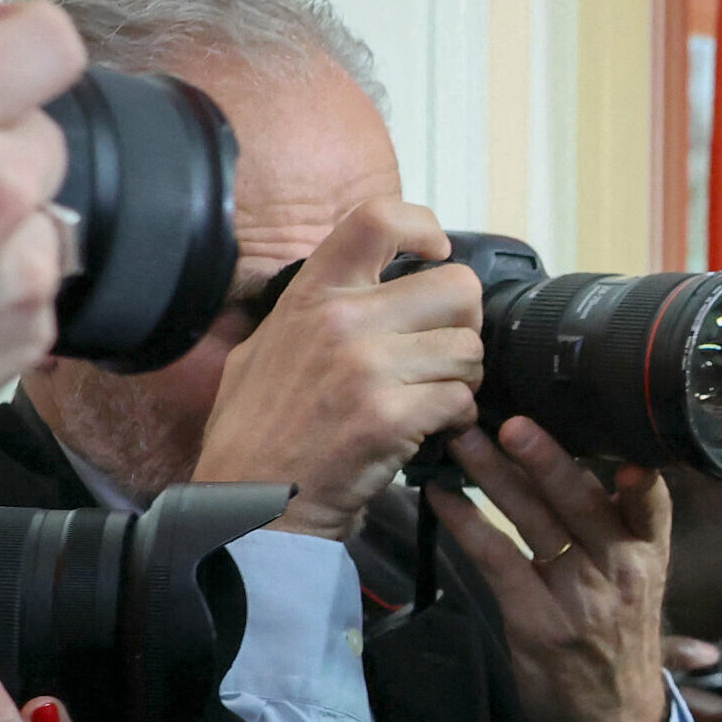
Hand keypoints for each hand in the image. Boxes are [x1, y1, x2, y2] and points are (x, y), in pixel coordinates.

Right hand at [191, 199, 482, 539]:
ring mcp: (367, 368)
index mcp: (311, 295)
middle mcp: (341, 321)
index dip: (423, 226)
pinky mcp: (390, 416)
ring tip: (433, 396)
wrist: (252, 502)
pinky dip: (458, 418)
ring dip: (463, 377)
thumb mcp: (267, 347)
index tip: (437, 252)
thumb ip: (318, 309)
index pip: (377, 219)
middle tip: (445, 350)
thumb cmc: (258, 432)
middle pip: (457, 288)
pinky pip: (462, 399)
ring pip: (469, 349)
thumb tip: (369, 279)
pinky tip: (430, 429)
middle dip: (465, 323)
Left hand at [427, 418, 671, 721]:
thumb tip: (609, 466)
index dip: (640, 476)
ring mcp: (578, 600)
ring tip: (464, 440)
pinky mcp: (537, 623)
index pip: (652, 507)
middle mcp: (619, 573)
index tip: (623, 437)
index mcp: (649, 559)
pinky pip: (497, 561)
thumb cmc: (621, 645)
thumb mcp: (643, 588)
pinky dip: (467, 525)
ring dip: (494, 477)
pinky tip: (442, 498)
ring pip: (535, 524)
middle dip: (545, 458)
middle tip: (511, 419)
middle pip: (582, 503)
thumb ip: (626, 532)